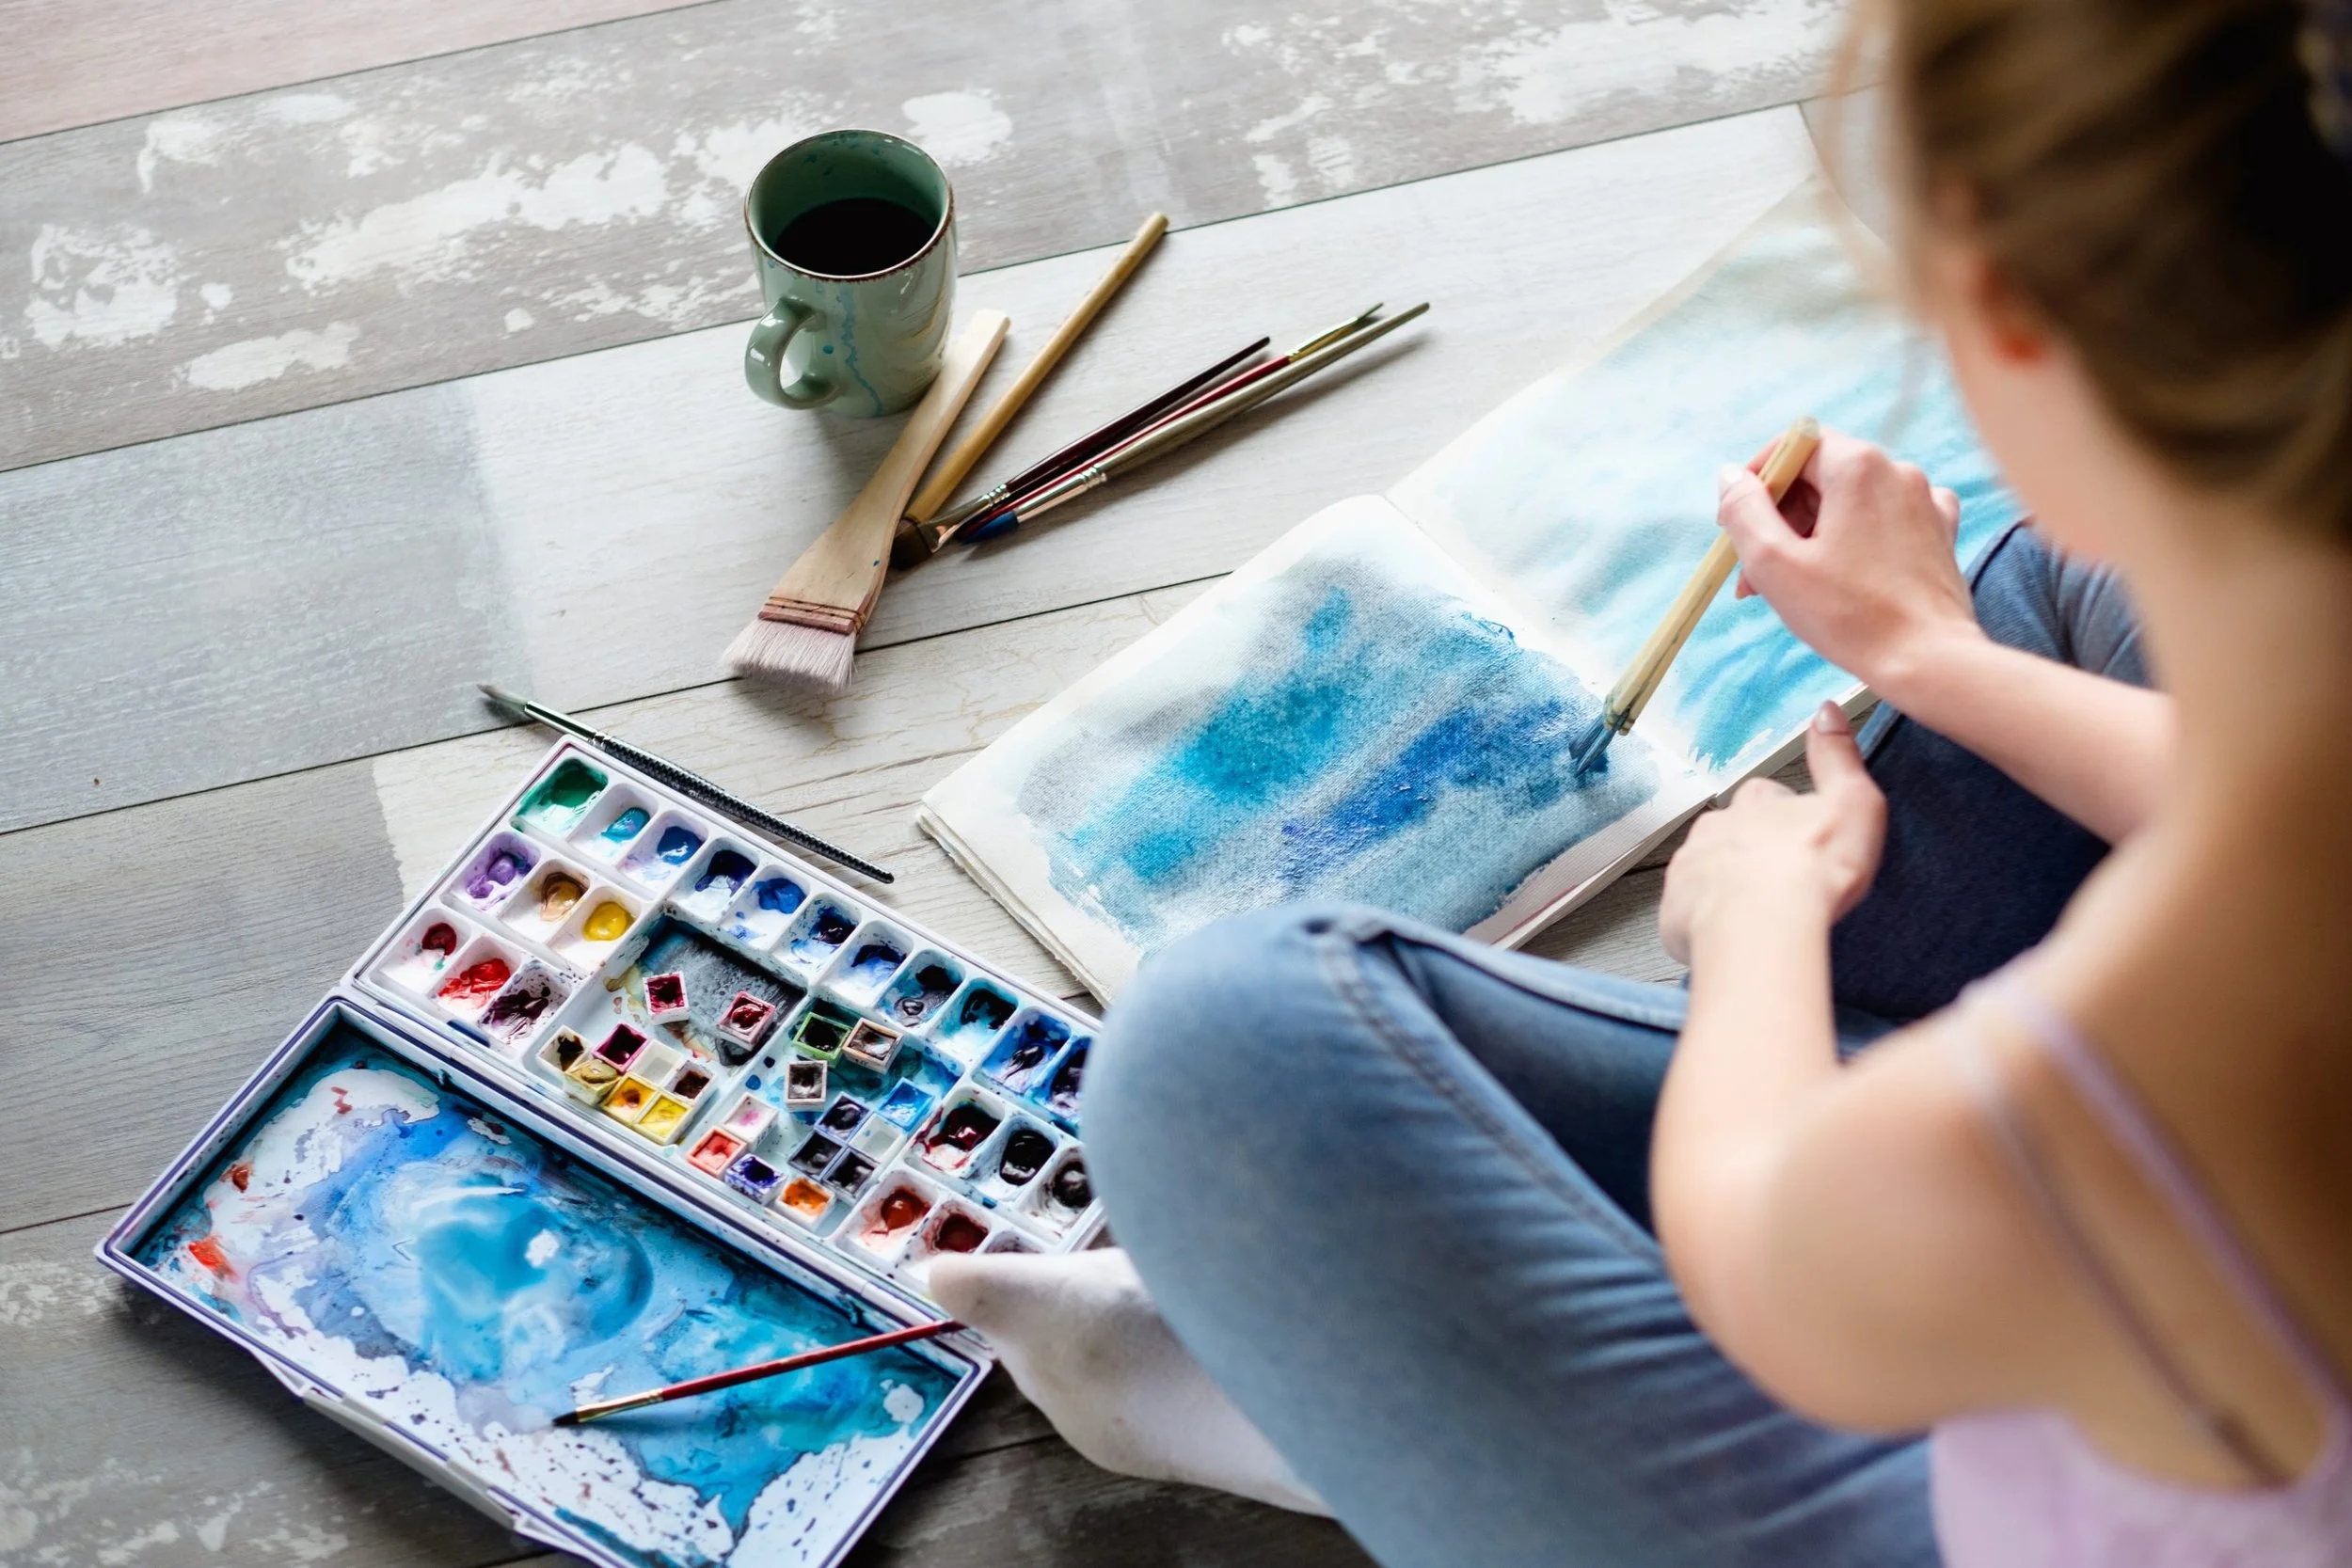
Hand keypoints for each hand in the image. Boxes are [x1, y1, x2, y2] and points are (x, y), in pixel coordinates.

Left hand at [1659, 703, 1885, 963]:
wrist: (1763, 928)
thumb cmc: (1813, 870)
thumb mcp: (1852, 803)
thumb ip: (1838, 756)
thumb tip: (1826, 709)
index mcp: (1755, 801)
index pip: (1767, 797)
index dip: (1786, 820)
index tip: (1804, 841)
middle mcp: (1714, 826)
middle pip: (1733, 834)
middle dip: (1753, 853)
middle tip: (1783, 882)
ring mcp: (1689, 867)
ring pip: (1708, 871)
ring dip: (1728, 885)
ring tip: (1760, 913)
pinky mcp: (1673, 909)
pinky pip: (1689, 911)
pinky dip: (1707, 922)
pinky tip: (1735, 937)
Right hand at [1718, 429, 1981, 702]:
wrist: (1929, 660)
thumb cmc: (1850, 615)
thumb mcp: (1774, 563)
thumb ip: (1744, 510)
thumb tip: (1731, 475)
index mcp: (1857, 467)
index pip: (1794, 445)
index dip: (1759, 480)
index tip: (1738, 522)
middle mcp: (1897, 471)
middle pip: (1821, 474)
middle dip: (1781, 517)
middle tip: (1755, 571)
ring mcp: (1924, 500)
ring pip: (1850, 500)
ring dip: (1813, 533)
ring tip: (1792, 586)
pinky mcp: (1938, 532)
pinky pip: (1885, 519)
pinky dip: (1857, 538)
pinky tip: (1847, 571)